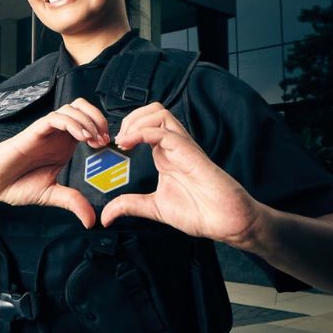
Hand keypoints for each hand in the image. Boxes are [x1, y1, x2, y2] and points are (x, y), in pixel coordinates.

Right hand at [0, 98, 109, 228]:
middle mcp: (56, 134)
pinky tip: (80, 137)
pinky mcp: (33, 131)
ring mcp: (45, 131)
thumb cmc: (16, 184)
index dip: (101, 129)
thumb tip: (91, 221)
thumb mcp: (52, 195)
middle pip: (82, 107)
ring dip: (87, 120)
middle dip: (98, 118)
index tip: (108, 146)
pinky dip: (71, 123)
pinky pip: (55, 118)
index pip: (87, 122)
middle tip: (104, 139)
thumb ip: (72, 202)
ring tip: (93, 139)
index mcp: (63, 144)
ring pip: (71, 108)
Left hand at [100, 102, 265, 246]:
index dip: (127, 127)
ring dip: (137, 121)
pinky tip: (130, 143)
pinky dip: (144, 132)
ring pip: (160, 113)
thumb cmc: (199, 212)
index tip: (113, 145)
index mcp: (166, 154)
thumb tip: (105, 216)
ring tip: (124, 140)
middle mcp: (174, 146)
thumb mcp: (154, 207)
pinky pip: (166, 132)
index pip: (146, 124)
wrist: (227, 222)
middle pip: (153, 111)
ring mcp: (183, 147)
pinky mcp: (190, 153)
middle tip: (118, 139)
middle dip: (131, 118)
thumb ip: (130, 206)